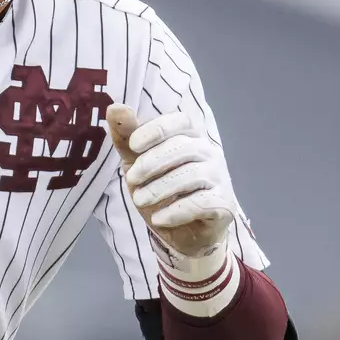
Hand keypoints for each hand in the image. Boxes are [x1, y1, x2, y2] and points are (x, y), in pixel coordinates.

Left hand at [105, 105, 233, 259]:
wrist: (183, 232)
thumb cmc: (160, 191)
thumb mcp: (136, 163)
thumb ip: (126, 137)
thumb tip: (115, 107)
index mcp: (188, 137)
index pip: (179, 121)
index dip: (156, 130)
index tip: (133, 145)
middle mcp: (208, 153)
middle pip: (184, 147)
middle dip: (153, 162)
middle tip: (131, 179)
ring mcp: (218, 178)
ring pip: (192, 175)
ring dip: (160, 188)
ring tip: (140, 200)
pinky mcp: (224, 204)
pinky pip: (203, 203)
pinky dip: (177, 211)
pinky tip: (159, 219)